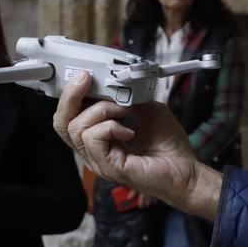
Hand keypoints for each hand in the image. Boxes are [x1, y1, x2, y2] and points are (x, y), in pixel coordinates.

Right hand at [55, 71, 220, 219]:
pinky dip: (109, 127)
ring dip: (100, 110)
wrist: (185, 171)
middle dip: (71, 96)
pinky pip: (92, 138)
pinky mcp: (106, 167)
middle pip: (61, 122)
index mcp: (98, 136)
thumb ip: (128, 97)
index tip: (85, 75)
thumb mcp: (147, 109)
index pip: (70, 115)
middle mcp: (93, 149)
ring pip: (75, 128)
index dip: (71, 94)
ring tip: (124, 111)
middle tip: (86, 79)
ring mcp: (97, 159)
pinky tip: (130, 130)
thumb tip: (115, 83)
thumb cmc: (168, 146)